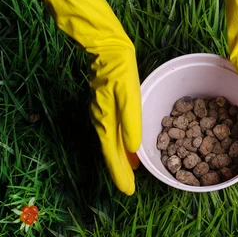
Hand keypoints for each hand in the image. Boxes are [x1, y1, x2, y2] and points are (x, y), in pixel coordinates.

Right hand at [40, 0, 141, 194]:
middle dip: (121, 172)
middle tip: (130, 188)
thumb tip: (135, 148)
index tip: (129, 192)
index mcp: (107, 121)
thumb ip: (130, 121)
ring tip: (133, 172)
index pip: (114, 156)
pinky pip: (114, 132)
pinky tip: (130, 145)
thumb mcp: (127, 93)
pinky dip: (121, 143)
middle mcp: (102, 121)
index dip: (121, 175)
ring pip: (113, 144)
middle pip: (112, 154)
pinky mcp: (106, 105)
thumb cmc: (118, 66)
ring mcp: (103, 113)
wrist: (104, 44)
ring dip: (121, 159)